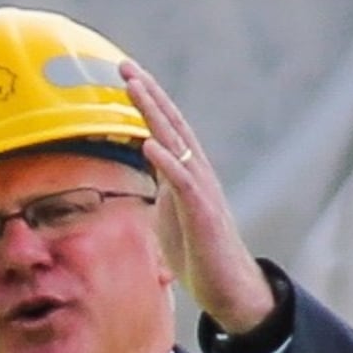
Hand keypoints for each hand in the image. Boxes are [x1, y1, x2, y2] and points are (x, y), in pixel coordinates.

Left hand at [120, 65, 275, 336]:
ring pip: (177, 142)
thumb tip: (142, 168)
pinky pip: (183, 181)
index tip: (124, 73)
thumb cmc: (198, 252)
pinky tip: (149, 141)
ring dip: (154, 113)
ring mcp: (202, 190)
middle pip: (170, 123)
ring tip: (134, 86)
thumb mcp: (169, 212)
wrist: (228, 288)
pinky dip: (166, 159)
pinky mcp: (204, 213)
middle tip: (124, 65)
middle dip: (147, 93)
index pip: (164, 127)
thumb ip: (159, 185)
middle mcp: (196, 172)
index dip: (145, 100)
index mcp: (185, 172)